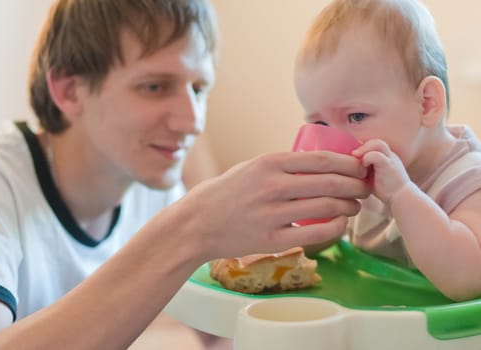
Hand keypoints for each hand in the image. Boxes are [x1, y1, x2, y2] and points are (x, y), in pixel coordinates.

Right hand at [182, 151, 370, 258]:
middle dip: (356, 185)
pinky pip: (314, 234)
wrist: (198, 223)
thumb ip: (282, 165)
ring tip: (355, 206)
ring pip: (326, 207)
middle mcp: (273, 186)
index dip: (349, 163)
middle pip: (330, 183)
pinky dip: (334, 228)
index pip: (322, 159)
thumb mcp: (251, 167)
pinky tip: (340, 224)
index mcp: (269, 163)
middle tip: (365, 187)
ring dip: (349, 206)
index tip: (361, 167)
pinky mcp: (272, 240)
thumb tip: (320, 164)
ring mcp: (272, 214)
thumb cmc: (226, 192)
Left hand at [352, 139, 409, 203]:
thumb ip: (363, 168)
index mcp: (386, 156)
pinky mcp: (388, 165)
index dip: (361, 147)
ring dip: (364, 149)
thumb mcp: (371, 176)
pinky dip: (367, 158)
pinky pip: (376, 155)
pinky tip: (363, 167)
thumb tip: (346, 167)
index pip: (372, 143)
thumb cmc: (385, 190)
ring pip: (377, 143)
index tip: (352, 156)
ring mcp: (390, 159)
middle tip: (352, 155)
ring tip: (356, 157)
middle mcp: (389, 155)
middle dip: (362, 146)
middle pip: (375, 141)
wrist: (401, 198)